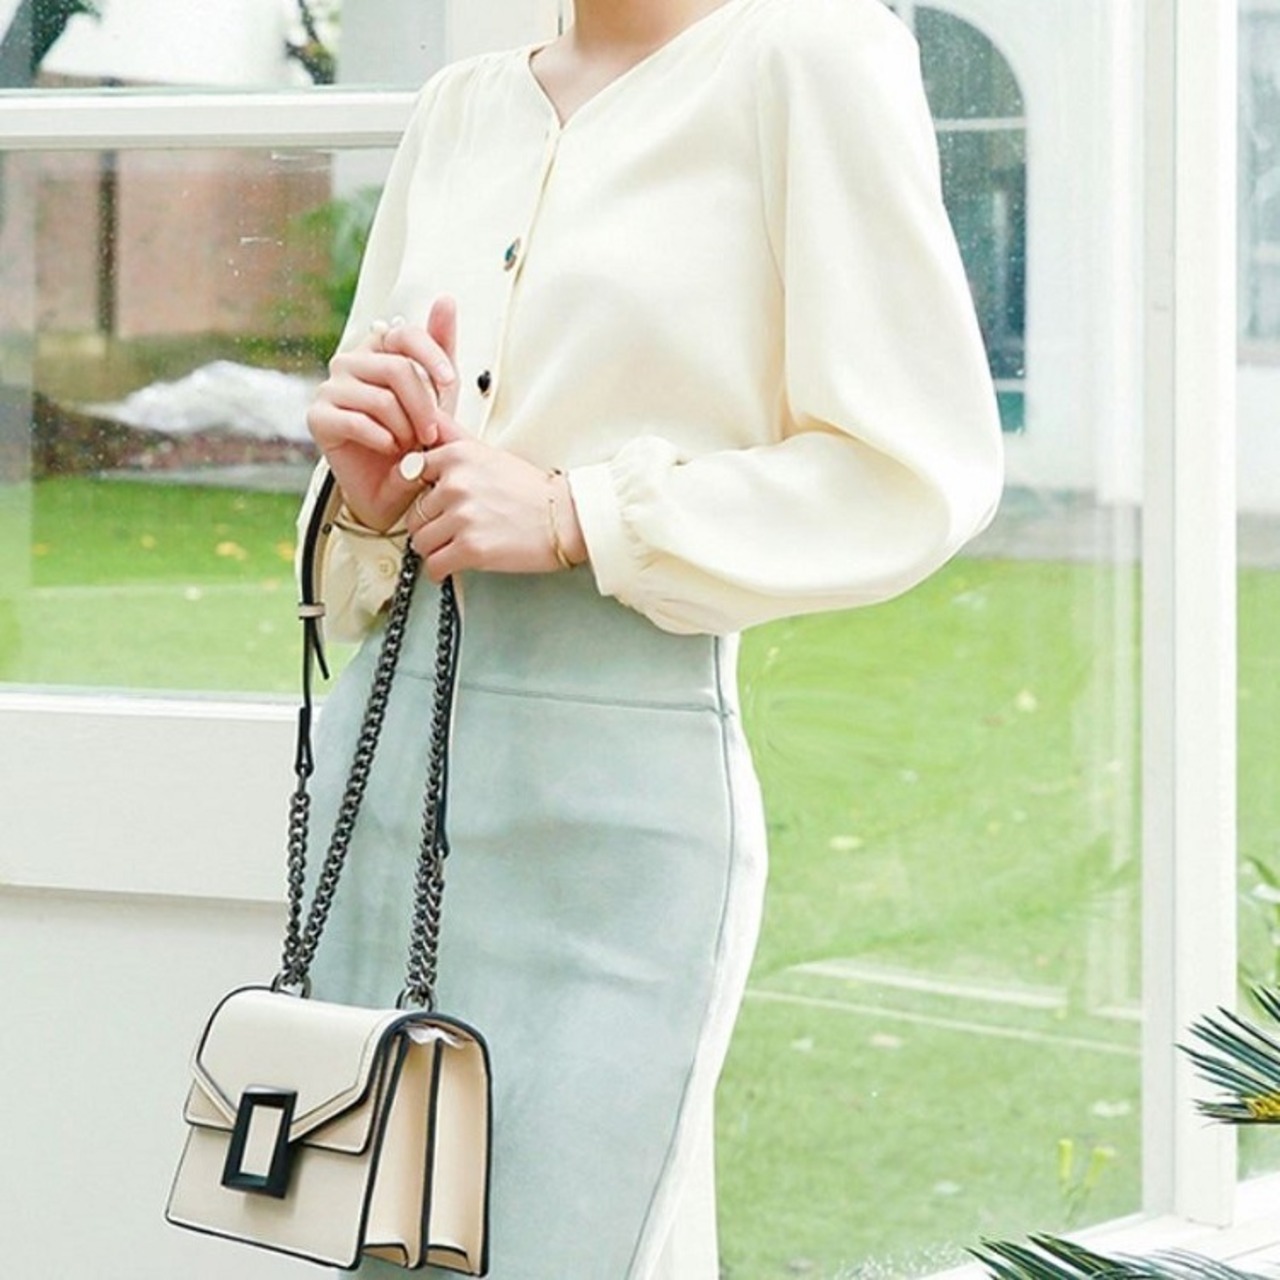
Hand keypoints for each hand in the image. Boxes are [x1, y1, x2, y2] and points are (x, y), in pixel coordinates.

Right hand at [305, 297, 459, 530]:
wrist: (393, 486)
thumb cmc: (416, 436)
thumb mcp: (438, 392)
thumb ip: (440, 346)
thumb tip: (445, 298)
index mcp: (376, 349)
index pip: (404, 333)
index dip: (431, 357)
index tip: (450, 384)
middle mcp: (349, 362)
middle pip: (397, 370)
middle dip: (424, 407)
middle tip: (432, 434)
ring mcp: (330, 388)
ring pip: (381, 399)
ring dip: (405, 428)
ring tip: (411, 445)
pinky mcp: (318, 418)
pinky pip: (358, 422)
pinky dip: (383, 440)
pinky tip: (389, 449)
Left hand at [403, 425, 587, 581]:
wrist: (567, 517)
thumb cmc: (531, 490)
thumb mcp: (489, 452)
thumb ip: (453, 439)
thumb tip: (427, 420)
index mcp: (457, 456)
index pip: (407, 475)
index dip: (415, 494)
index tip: (426, 505)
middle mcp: (456, 483)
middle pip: (414, 514)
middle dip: (429, 526)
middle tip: (451, 531)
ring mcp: (462, 516)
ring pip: (421, 542)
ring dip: (435, 549)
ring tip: (456, 547)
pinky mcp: (471, 548)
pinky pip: (434, 565)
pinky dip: (440, 571)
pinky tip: (453, 566)